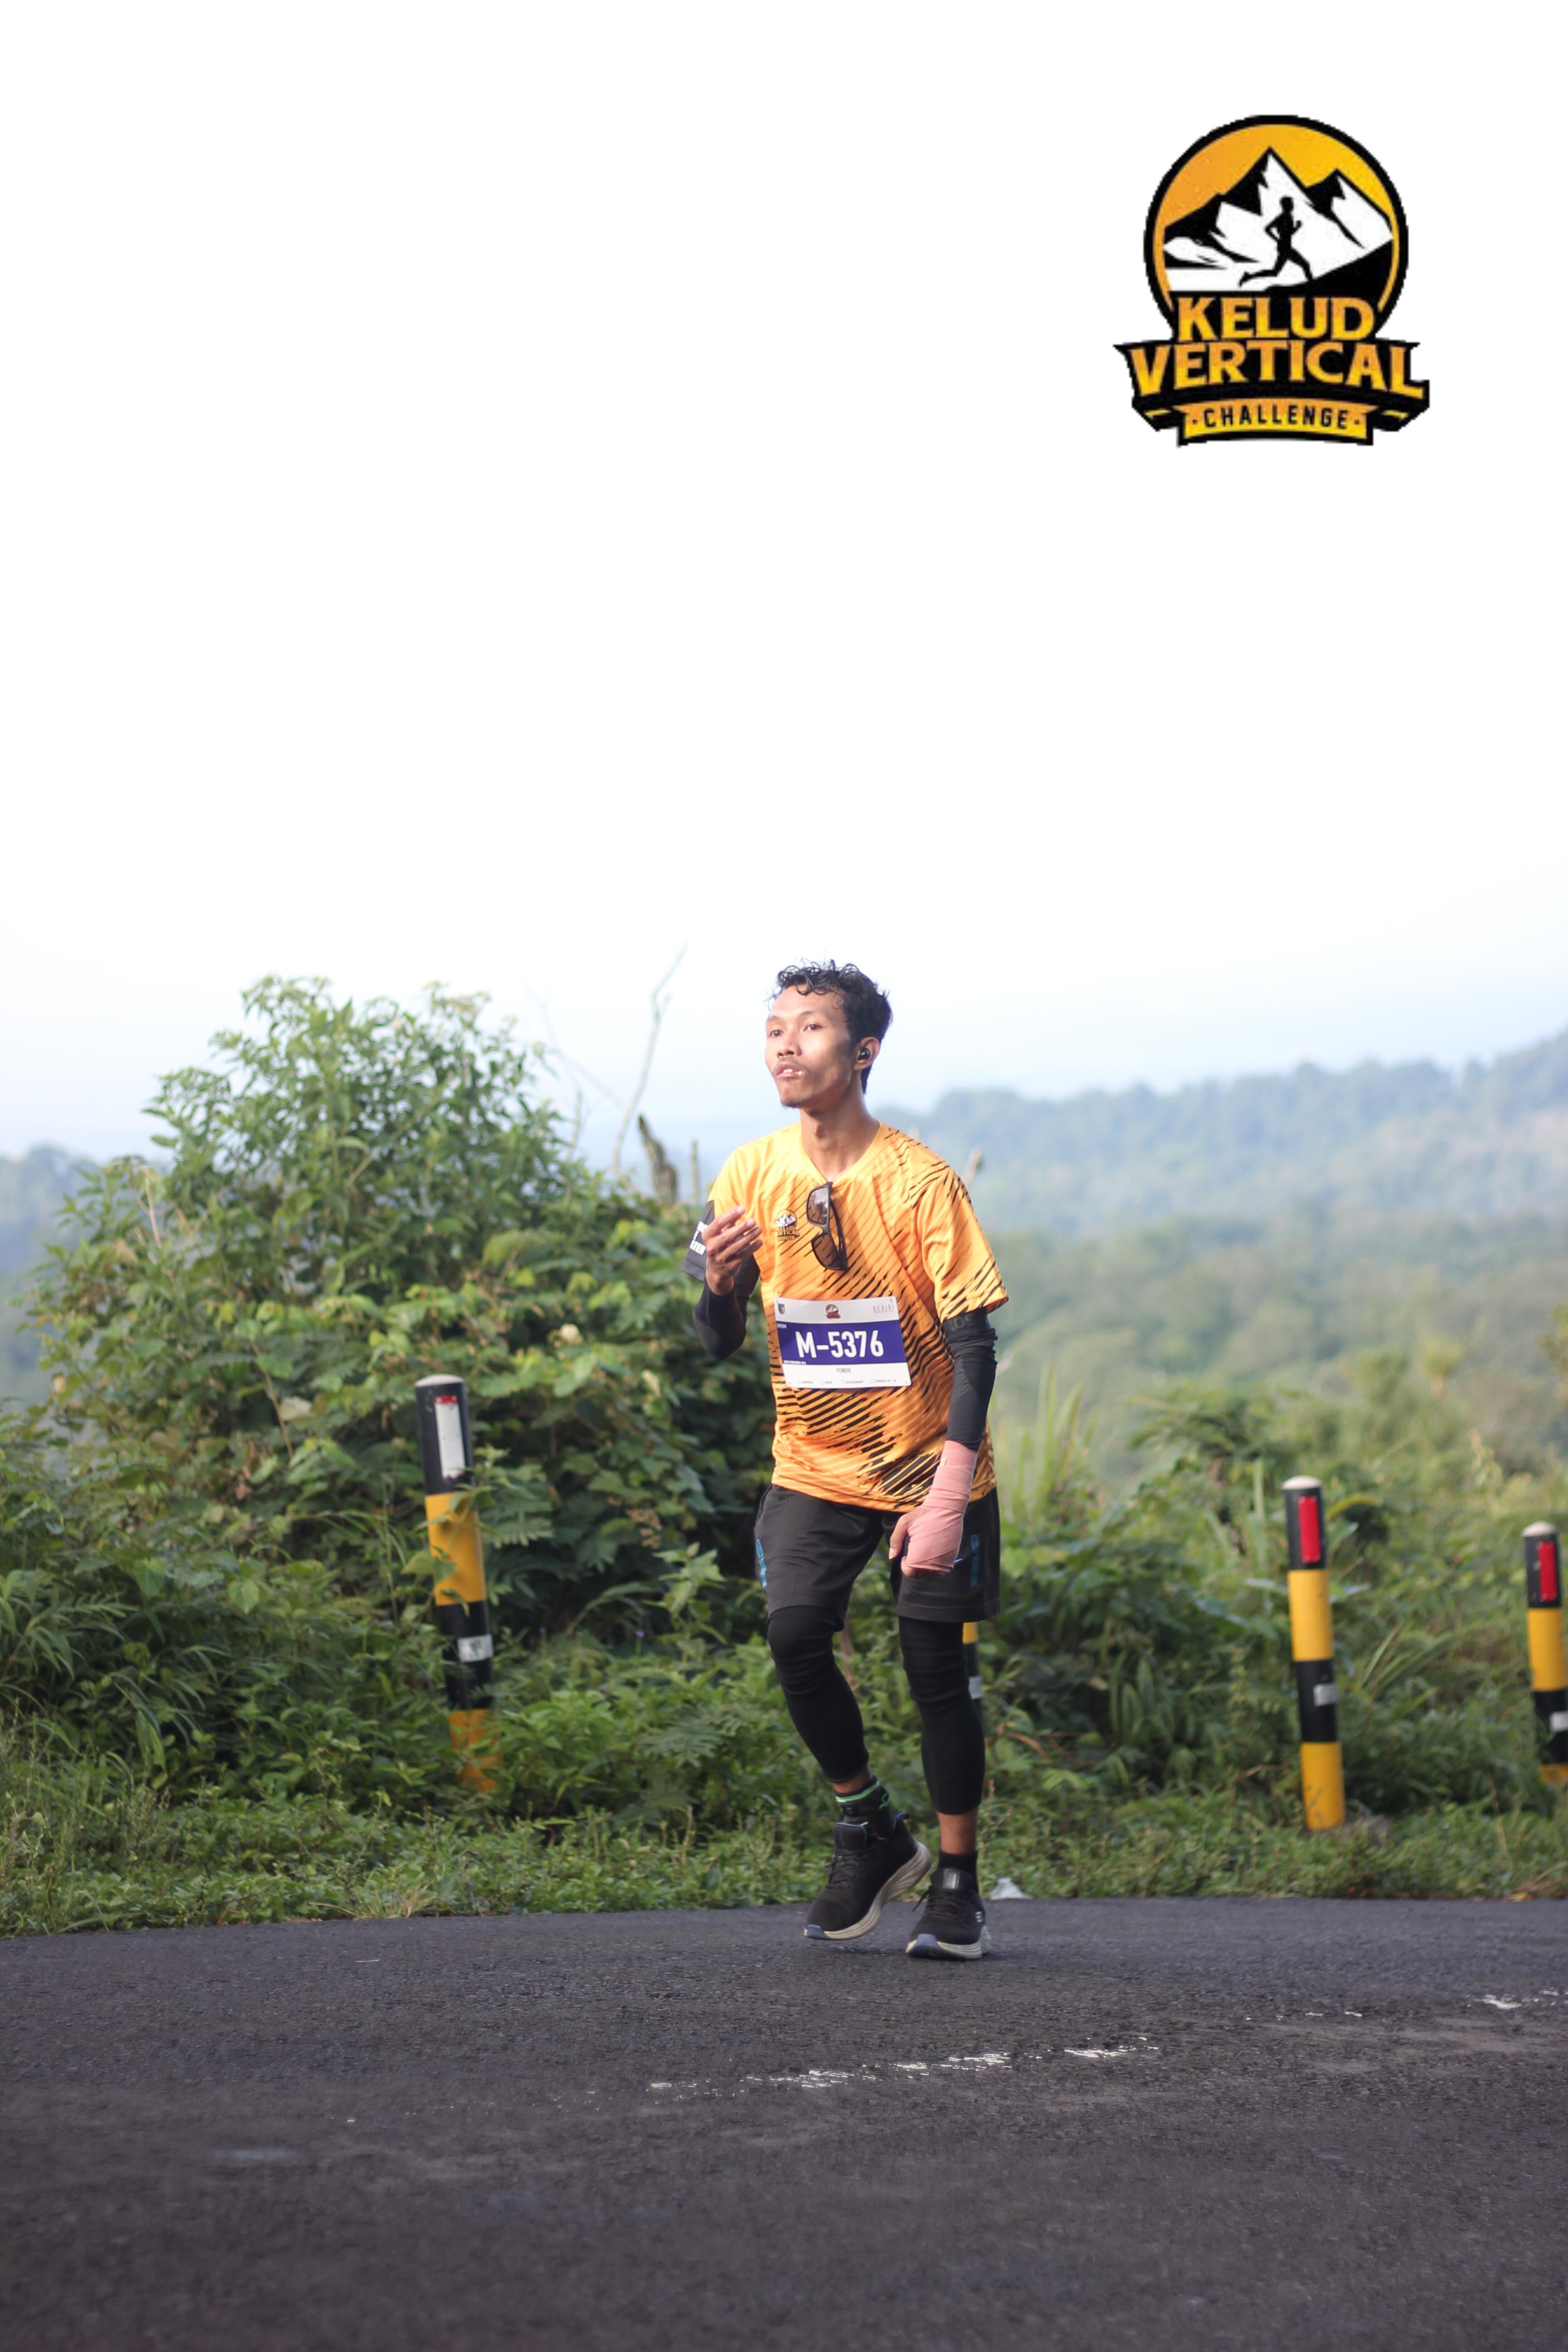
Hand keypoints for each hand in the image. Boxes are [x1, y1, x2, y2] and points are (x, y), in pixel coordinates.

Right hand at [702, 1205, 760, 1294]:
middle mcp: (712, 1247)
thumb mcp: (719, 1233)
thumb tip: (740, 1209)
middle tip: (753, 1221)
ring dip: (749, 1237)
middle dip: (741, 1227)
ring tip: (759, 1229)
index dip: (731, 1214)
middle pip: (728, 1235)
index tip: (743, 1208)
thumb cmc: (720, 1245)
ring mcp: (721, 1257)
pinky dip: (752, 1248)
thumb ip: (728, 1222)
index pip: (719, 1222)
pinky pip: (743, 1255)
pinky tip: (759, 1241)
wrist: (716, 1270)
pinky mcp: (730, 1265)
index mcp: (707, 1235)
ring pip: (736, 1246)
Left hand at [889, 1441, 977, 1574]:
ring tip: (923, 1553)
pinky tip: (932, 1552)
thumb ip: (895, 1540)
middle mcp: (932, 1562)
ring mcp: (944, 1561)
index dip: (905, 1566)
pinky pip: (941, 1570)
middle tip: (914, 1553)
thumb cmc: (923, 1514)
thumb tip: (892, 1557)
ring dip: (925, 1567)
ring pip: (931, 1574)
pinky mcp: (952, 1558)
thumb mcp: (904, 1522)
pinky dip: (935, 1565)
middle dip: (914, 1567)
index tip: (906, 1555)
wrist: (946, 1507)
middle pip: (919, 1575)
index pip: (910, 1572)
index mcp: (919, 1555)